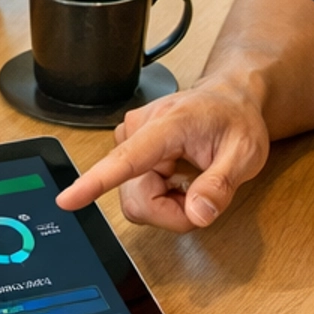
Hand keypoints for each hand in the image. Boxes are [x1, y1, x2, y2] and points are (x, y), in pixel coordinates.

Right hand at [54, 77, 270, 230]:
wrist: (228, 99)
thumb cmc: (235, 119)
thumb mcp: (245, 154)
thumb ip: (220, 185)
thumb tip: (198, 214)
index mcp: (168, 125)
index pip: (127, 158)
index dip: (96, 182)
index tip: (68, 199)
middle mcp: (139, 130)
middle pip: (137, 199)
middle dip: (171, 212)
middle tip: (202, 199)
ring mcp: (130, 140)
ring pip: (135, 200)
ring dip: (167, 206)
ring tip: (191, 184)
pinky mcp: (128, 150)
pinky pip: (135, 193)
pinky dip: (161, 198)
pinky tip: (178, 179)